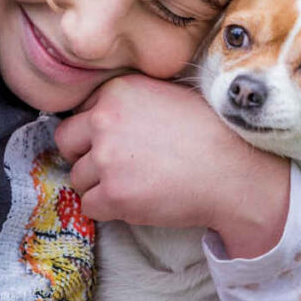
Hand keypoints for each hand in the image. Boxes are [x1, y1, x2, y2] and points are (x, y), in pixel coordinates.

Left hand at [54, 73, 290, 257]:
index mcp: (118, 91)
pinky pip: (88, 206)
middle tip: (114, 166)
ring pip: (77, 177)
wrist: (233, 170)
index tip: (119, 142)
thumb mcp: (167, 96)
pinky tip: (136, 201)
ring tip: (135, 184)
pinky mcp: (113, 194)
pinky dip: (108, 209)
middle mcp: (105, 120)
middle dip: (85, 155)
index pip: (82, 112)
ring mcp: (107, 158)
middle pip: (67, 141)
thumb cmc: (210, 133)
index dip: (98, 130)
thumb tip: (101, 117)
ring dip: (98, 185)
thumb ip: (130, 102)